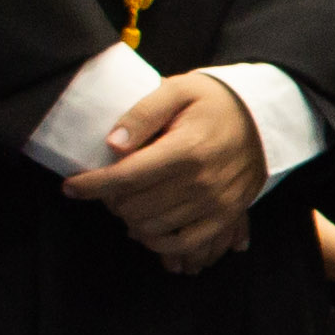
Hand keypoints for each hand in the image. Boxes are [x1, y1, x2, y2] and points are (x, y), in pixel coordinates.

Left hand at [63, 73, 265, 271]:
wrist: (264, 118)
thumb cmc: (215, 102)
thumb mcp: (178, 90)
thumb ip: (142, 113)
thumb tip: (112, 144)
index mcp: (185, 149)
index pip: (125, 177)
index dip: (91, 185)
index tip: (70, 187)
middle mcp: (201, 182)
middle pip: (134, 207)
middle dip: (112, 199)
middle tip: (112, 185)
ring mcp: (215, 203)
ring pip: (152, 229)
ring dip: (131, 220)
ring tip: (130, 202)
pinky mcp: (225, 216)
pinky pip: (183, 244)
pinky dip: (158, 243)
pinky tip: (147, 228)